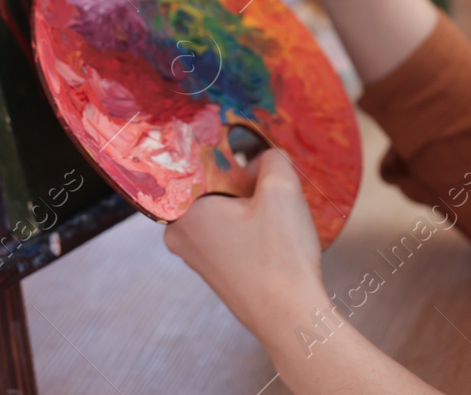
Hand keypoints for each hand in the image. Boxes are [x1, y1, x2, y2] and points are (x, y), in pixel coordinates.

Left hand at [164, 150, 324, 342]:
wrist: (290, 317)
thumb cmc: (280, 257)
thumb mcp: (282, 190)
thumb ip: (272, 158)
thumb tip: (264, 158)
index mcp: (182, 213)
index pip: (197, 163)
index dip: (229, 154)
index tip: (251, 154)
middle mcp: (180, 236)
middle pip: (211, 187)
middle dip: (243, 182)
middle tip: (269, 189)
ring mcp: (196, 257)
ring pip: (222, 210)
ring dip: (249, 205)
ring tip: (275, 217)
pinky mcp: (216, 271)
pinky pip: (229, 233)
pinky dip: (250, 227)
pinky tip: (274, 237)